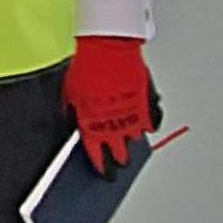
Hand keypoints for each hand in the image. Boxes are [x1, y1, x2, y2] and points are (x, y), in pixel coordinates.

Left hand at [63, 36, 161, 176]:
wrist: (108, 48)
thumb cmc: (87, 68)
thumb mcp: (70, 96)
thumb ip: (74, 115)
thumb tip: (74, 127)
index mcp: (94, 125)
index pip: (99, 155)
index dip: (103, 167)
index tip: (106, 174)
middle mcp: (116, 124)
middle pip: (122, 153)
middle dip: (120, 159)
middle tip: (120, 163)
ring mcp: (134, 115)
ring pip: (137, 139)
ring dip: (133, 140)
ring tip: (131, 142)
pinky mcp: (148, 103)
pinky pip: (152, 122)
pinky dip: (148, 124)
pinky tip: (144, 125)